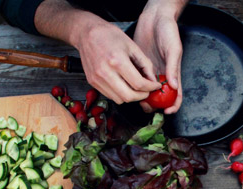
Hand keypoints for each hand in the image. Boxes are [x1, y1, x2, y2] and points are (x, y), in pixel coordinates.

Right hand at [34, 0, 160, 104]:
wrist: (86, 33)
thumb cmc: (110, 36)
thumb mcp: (132, 46)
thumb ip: (145, 65)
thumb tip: (153, 80)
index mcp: (117, 61)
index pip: (138, 84)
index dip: (150, 88)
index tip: (155, 86)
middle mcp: (105, 72)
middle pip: (129, 96)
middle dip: (142, 96)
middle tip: (147, 90)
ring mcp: (97, 79)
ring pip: (119, 100)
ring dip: (131, 96)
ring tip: (135, 87)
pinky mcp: (92, 82)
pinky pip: (110, 96)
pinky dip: (120, 94)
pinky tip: (124, 85)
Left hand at [133, 0, 185, 113]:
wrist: (155, 17)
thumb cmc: (168, 30)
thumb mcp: (173, 48)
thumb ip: (173, 67)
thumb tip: (174, 86)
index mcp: (173, 73)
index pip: (176, 95)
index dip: (173, 105)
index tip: (166, 111)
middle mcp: (162, 75)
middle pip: (160, 97)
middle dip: (155, 105)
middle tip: (147, 106)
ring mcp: (151, 72)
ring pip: (147, 91)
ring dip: (143, 97)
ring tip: (137, 98)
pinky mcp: (140, 66)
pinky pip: (137, 80)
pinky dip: (134, 85)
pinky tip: (129, 86)